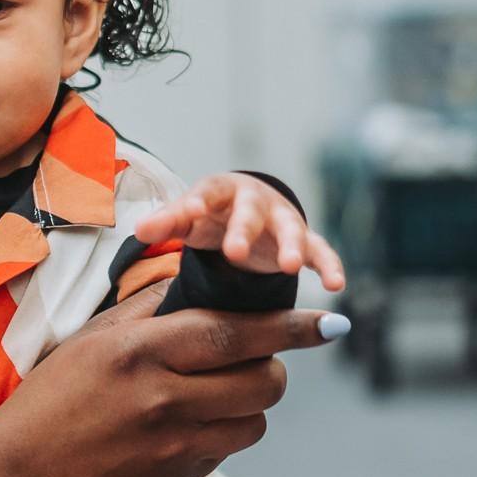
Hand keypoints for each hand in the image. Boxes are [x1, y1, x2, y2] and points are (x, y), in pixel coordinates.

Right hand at [0, 300, 338, 476]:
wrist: (21, 473)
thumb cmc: (51, 396)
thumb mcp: (93, 339)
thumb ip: (151, 311)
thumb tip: (202, 285)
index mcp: (140, 352)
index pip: (234, 333)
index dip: (289, 326)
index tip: (328, 320)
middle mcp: (164, 399)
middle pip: (262, 381)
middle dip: (273, 366)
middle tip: (254, 358)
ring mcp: (174, 445)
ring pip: (255, 420)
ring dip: (250, 403)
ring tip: (216, 392)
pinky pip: (228, 449)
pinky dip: (222, 431)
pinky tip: (188, 422)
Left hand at [134, 173, 346, 292]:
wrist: (246, 210)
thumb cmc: (210, 215)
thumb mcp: (187, 219)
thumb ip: (167, 222)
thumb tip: (138, 230)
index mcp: (220, 192)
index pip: (207, 193)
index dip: (199, 202)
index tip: (190, 213)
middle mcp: (255, 202)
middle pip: (250, 213)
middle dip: (243, 230)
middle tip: (234, 252)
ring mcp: (282, 220)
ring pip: (290, 230)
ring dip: (291, 246)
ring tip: (290, 267)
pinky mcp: (305, 240)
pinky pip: (321, 251)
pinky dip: (330, 265)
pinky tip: (337, 284)